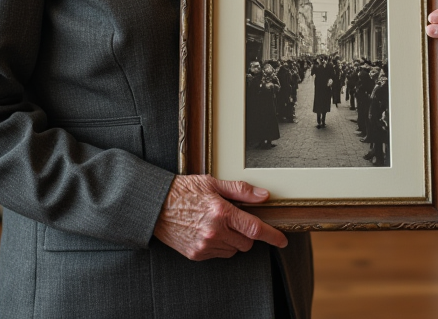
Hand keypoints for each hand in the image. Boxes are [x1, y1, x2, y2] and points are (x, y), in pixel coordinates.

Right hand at [153, 174, 286, 260]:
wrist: (155, 206)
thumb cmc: (183, 191)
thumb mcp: (213, 183)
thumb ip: (241, 191)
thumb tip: (263, 195)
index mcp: (221, 212)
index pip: (255, 229)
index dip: (273, 236)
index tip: (282, 240)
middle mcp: (214, 232)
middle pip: (247, 242)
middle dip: (247, 233)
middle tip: (234, 219)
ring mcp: (205, 245)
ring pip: (234, 250)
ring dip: (233, 240)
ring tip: (218, 224)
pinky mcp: (196, 254)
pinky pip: (219, 254)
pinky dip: (220, 246)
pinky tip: (208, 232)